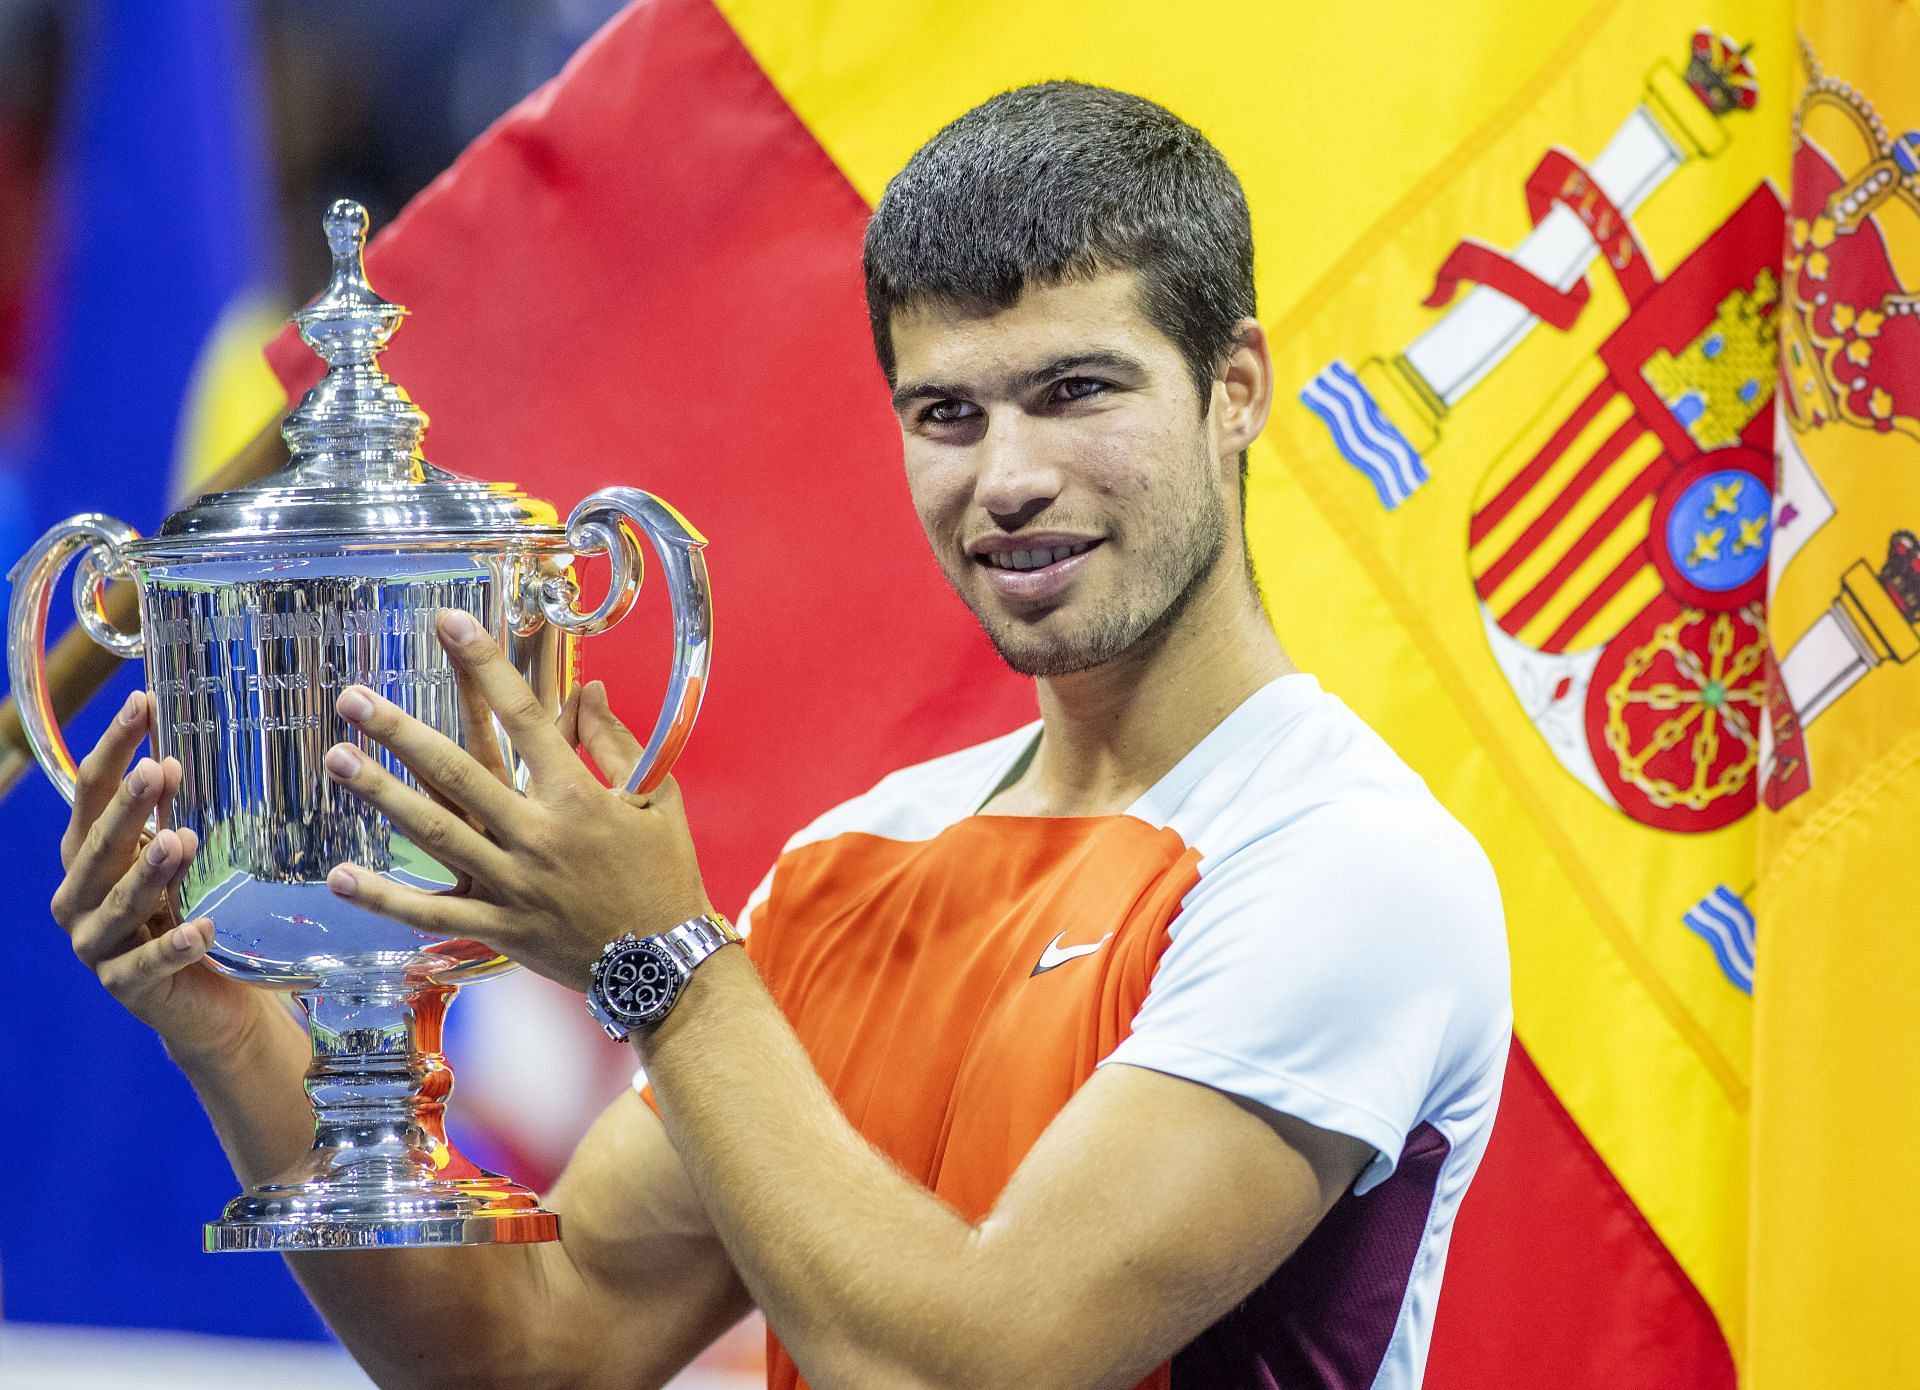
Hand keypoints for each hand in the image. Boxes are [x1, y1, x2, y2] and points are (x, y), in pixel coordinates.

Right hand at [48, 690, 275, 1066]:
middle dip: (128, 807)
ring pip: (119, 902)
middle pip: (98, 844)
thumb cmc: (192, 911)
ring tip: (180, 841)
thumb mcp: (184, 859)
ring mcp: (96, 944)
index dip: (115, 748)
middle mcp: (80, 895)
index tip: (143, 702)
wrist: (210, 998)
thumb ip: (174, 813)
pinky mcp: (127, 986)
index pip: (91, 791)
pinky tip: (202, 930)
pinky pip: (148, 964)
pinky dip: (174, 946)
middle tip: (161, 769)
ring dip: (149, 872)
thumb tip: (185, 750)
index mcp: (88, 854)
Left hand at [320, 609, 713, 991]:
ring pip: (435, 833)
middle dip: (403, 732)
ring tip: (338, 759)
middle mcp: (537, 836)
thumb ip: (619, 743)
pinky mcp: (498, 927)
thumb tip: (588, 690)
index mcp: (578, 798)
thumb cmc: (666, 874)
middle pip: (459, 772)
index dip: (486, 668)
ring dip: (382, 795)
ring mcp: (512, 884)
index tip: (450, 626)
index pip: (524, 719)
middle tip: (354, 699)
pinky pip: (431, 912)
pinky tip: (339, 876)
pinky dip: (384, 898)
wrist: (664, 962)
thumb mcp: (659, 799)